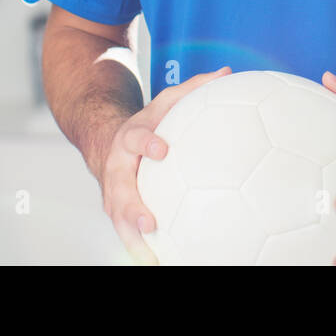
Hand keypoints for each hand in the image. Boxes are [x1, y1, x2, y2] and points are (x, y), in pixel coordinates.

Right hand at [99, 65, 231, 263]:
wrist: (108, 141)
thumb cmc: (149, 122)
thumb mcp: (166, 101)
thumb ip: (194, 88)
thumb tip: (227, 72)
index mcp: (130, 140)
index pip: (135, 139)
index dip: (146, 144)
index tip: (161, 149)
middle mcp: (117, 170)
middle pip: (119, 191)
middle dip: (132, 208)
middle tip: (150, 223)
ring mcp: (114, 194)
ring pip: (118, 220)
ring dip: (132, 240)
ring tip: (151, 258)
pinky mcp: (118, 212)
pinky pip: (127, 233)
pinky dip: (139, 250)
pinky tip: (160, 263)